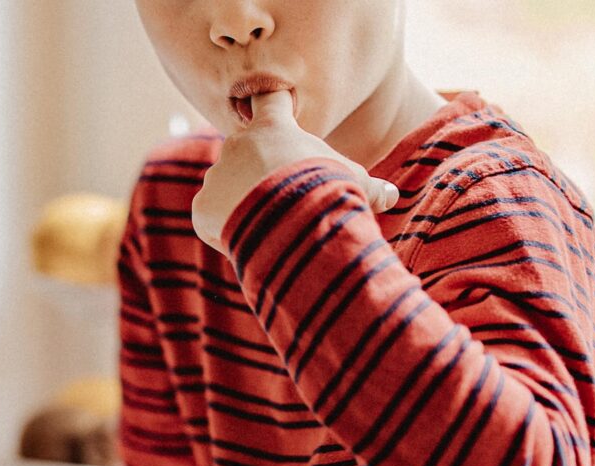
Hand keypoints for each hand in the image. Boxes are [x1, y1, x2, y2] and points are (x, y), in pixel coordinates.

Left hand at [191, 90, 400, 250]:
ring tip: (270, 221)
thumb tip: (392, 195)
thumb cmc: (325, 192)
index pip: (269, 100)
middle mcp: (237, 145)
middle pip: (247, 152)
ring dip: (244, 199)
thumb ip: (370, 187)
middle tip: (283, 196)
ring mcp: (216, 176)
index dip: (272, 103)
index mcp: (272, 128)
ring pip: (229, 185)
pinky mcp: (202, 207)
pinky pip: (214, 215)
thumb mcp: (354, 183)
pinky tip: (251, 237)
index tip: (274, 103)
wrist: (288, 222)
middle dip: (260, 171)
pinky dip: (228, 226)